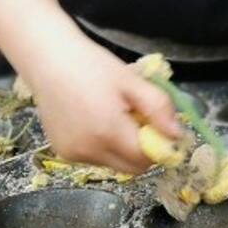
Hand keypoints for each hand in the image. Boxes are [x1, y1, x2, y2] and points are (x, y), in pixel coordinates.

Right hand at [23, 35, 180, 173]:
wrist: (49, 59)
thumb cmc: (92, 65)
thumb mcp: (132, 81)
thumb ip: (159, 108)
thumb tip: (178, 136)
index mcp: (108, 132)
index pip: (147, 159)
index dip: (159, 145)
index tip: (158, 125)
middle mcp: (88, 151)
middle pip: (131, 168)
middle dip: (142, 150)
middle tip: (137, 118)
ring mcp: (72, 155)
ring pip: (113, 164)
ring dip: (122, 148)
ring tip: (113, 114)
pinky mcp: (62, 153)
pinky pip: (94, 158)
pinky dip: (102, 146)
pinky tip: (94, 120)